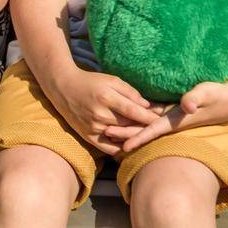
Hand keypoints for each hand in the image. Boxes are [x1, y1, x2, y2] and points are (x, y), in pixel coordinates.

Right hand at [45, 67, 159, 155]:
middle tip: (161, 128)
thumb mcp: (111, 80)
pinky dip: (122, 147)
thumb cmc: (90, 81)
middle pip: (129, 126)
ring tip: (149, 135)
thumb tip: (148, 106)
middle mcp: (100, 114)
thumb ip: (130, 92)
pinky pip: (109, 148)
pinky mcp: (88, 137)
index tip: (164, 120)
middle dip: (145, 127)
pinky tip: (132, 145)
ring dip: (136, 137)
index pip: (134, 111)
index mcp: (106, 98)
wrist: (63, 88)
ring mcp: (93, 127)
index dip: (150, 117)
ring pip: (121, 137)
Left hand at [109, 80, 227, 152]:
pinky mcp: (173, 109)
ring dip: (129, 126)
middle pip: (145, 128)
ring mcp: (172, 116)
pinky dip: (139, 117)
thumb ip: (196, 98)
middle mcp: (172, 120)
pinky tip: (127, 116)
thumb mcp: (208, 93)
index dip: (138, 137)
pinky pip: (152, 115)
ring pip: (146, 123)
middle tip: (103, 133)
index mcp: (177, 119)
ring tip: (108, 127)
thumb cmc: (218, 95)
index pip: (153, 129)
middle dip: (125, 133)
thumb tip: (186, 104)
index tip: (123, 146)